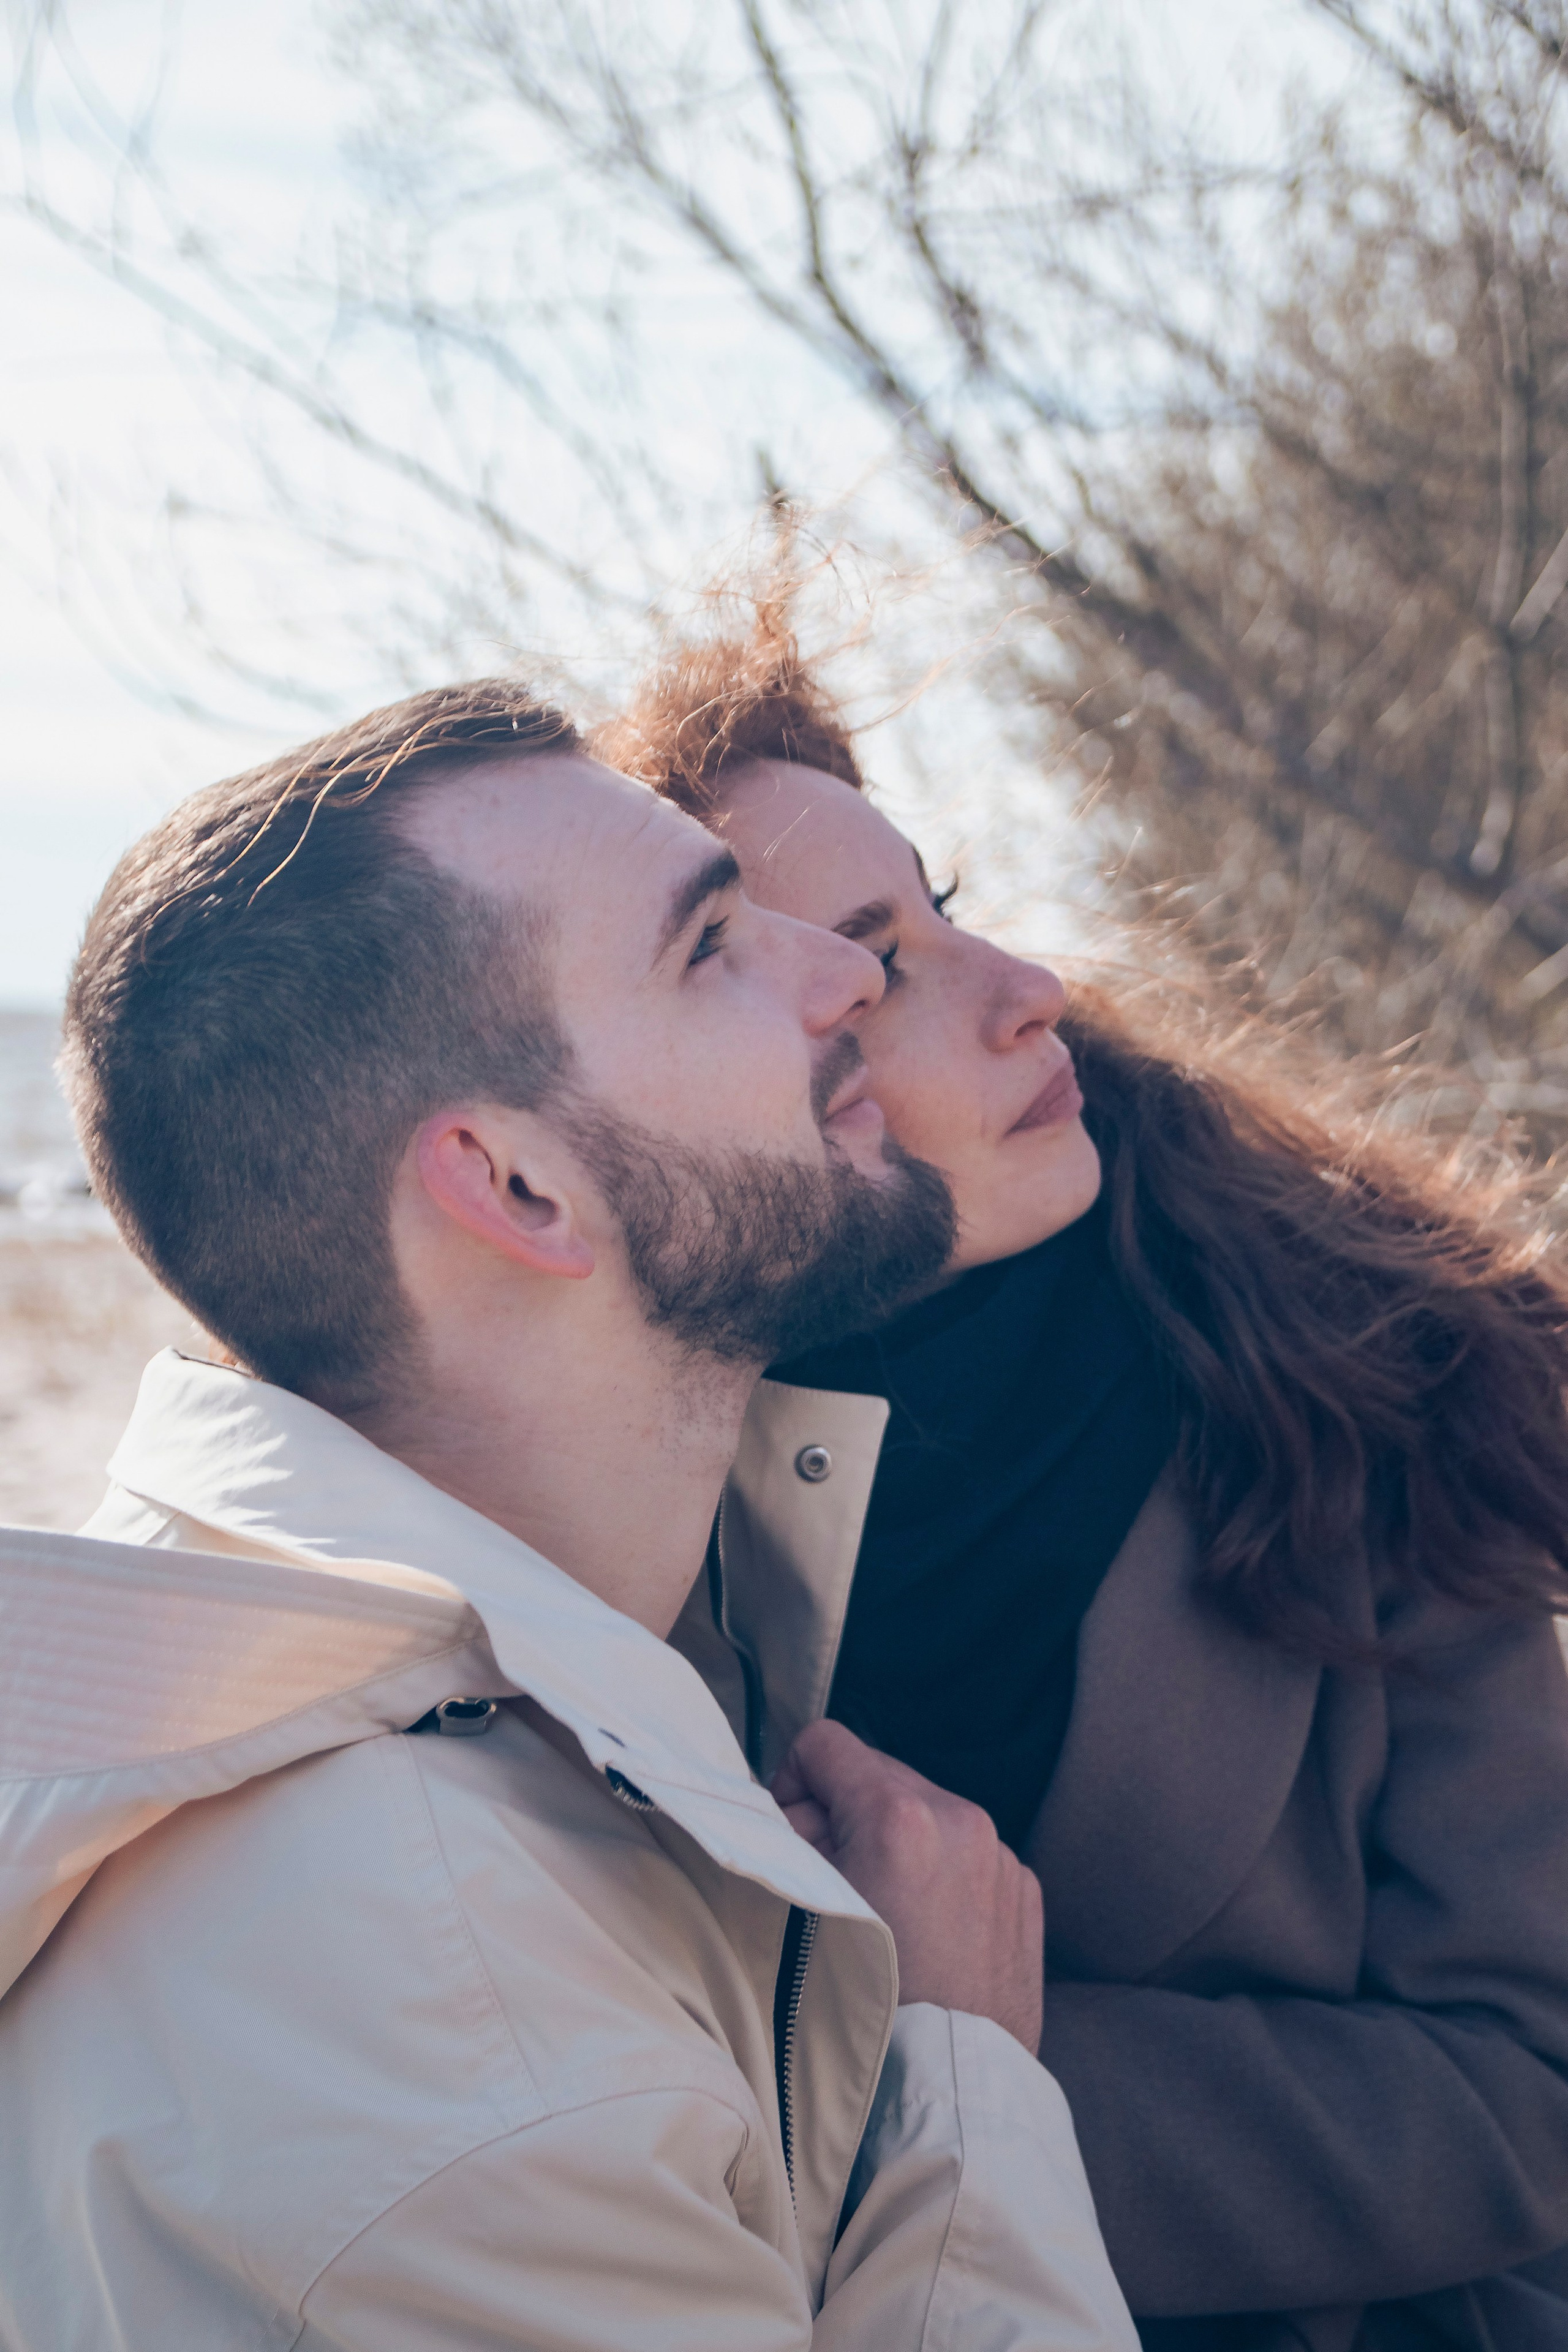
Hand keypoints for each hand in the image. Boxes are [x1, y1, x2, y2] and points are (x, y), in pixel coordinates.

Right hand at [771, 1719, 1043, 2052]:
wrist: (949, 2083)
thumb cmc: (870, 2006)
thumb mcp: (805, 1908)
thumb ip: (796, 1838)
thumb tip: (798, 1809)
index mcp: (899, 1817)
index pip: (825, 1745)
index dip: (795, 1782)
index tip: (794, 1828)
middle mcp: (960, 1819)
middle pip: (876, 1774)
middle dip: (846, 1815)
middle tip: (834, 1879)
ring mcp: (999, 1853)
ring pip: (925, 1812)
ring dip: (897, 1842)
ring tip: (885, 1911)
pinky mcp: (1023, 1887)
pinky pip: (967, 1852)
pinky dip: (941, 1874)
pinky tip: (928, 1930)